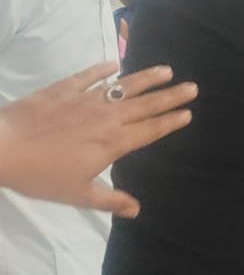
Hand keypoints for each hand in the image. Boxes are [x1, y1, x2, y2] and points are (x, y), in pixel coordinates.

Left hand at [0, 63, 196, 218]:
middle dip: (171, 96)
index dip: (171, 122)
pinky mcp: (63, 90)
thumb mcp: (77, 194)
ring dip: (146, 78)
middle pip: (145, 105)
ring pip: (123, 86)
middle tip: (193, 87)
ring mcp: (85, 100)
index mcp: (113, 143)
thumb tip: (137, 210)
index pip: (150, 130)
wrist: (2, 148)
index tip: (188, 113)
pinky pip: (88, 76)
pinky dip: (102, 69)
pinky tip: (115, 64)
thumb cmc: (41, 175)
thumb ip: (110, 200)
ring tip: (167, 70)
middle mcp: (106, 118)